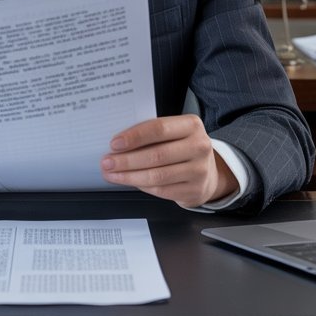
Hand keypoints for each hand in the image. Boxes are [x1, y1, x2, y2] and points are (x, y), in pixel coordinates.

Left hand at [100, 115, 235, 207]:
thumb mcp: (174, 133)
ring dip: (130, 176)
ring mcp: (199, 170)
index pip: (159, 129)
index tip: (114, 144)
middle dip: (126, 160)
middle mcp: (199, 146)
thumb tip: (119, 144)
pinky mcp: (194, 190)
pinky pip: (162, 190)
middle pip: (156, 155)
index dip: (134, 137)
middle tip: (107, 162)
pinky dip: (142, 186)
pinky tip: (130, 181)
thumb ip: (152, 134)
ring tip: (113, 174)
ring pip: (157, 176)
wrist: (208, 171)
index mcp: (191, 125)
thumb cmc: (182, 147)